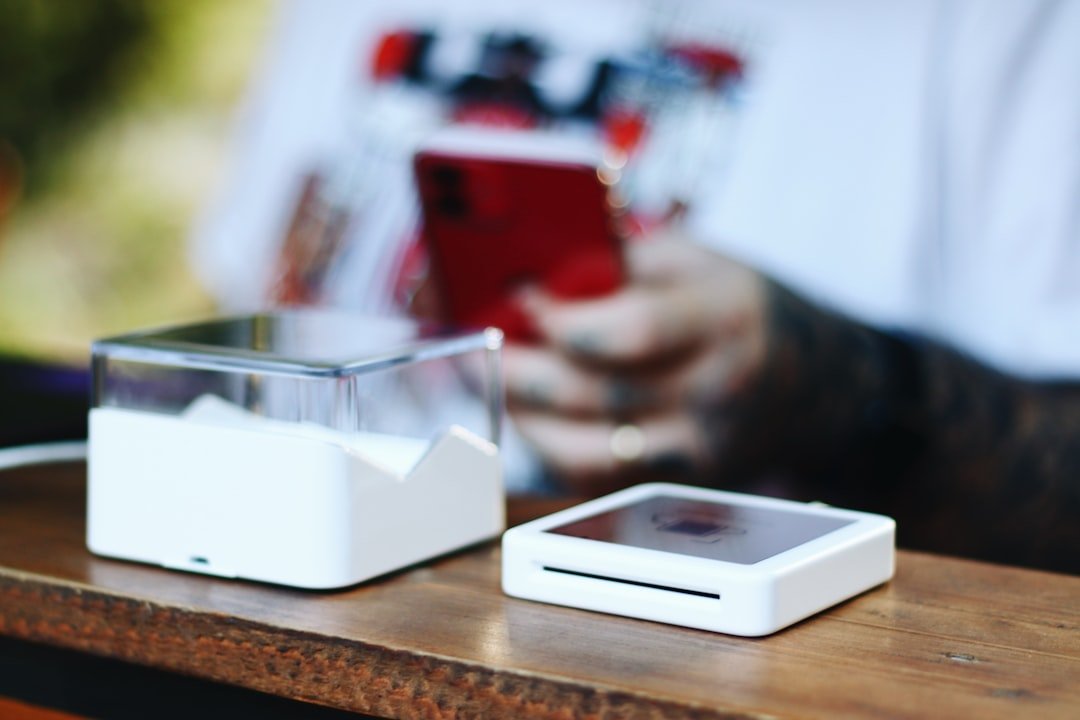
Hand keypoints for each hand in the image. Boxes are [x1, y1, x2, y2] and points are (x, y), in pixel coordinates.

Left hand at [504, 231, 767, 494]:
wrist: (814, 380)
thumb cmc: (737, 306)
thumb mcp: (695, 259)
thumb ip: (621, 262)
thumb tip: (535, 271)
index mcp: (724, 319)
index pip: (634, 329)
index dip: (565, 319)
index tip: (521, 299)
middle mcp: (716, 391)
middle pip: (600, 394)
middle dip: (525, 372)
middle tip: (486, 348)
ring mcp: (702, 448)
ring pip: (592, 450)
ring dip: (528, 419)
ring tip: (499, 385)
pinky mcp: (684, 483)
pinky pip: (601, 479)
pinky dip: (555, 450)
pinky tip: (534, 419)